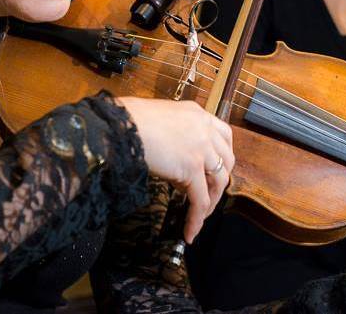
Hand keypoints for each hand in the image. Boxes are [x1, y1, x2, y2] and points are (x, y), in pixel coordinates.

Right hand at [117, 97, 233, 243]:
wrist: (119, 126)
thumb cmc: (127, 121)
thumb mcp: (159, 120)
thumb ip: (173, 135)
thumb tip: (172, 158)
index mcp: (196, 114)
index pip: (222, 135)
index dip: (221, 156)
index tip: (215, 169)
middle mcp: (203, 128)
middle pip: (226, 159)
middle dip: (220, 180)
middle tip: (209, 194)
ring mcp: (200, 148)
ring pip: (218, 181)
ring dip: (211, 202)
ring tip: (200, 216)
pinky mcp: (191, 168)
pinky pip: (200, 200)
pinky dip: (196, 218)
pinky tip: (190, 231)